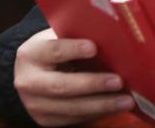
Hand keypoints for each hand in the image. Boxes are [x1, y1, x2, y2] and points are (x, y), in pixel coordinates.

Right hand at [13, 28, 135, 126]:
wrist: (28, 75)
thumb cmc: (53, 50)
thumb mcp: (57, 38)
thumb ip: (76, 36)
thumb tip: (111, 34)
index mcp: (32, 54)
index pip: (53, 51)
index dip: (73, 49)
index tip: (94, 47)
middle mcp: (29, 82)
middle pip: (61, 86)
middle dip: (92, 85)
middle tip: (118, 81)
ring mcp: (35, 104)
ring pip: (70, 108)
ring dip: (101, 105)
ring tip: (125, 100)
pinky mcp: (45, 119)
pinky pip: (73, 119)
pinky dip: (96, 113)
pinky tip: (115, 107)